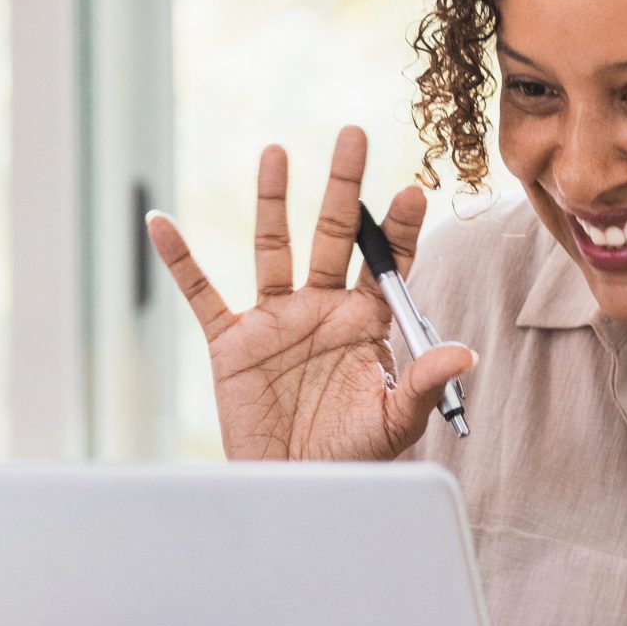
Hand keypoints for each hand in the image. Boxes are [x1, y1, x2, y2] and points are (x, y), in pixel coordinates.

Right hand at [145, 125, 473, 461]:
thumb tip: (465, 353)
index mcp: (367, 321)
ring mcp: (276, 319)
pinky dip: (179, 260)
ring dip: (274, 201)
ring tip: (277, 151)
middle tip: (353, 135)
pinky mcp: (232, 341)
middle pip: (334, 235)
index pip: (387, 262)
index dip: (399, 228)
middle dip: (343, 187)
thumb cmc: (352, 457)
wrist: (296, 489)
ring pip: (273, 246)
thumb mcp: (395, 421)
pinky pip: (201, 294)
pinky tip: (161, 224)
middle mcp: (323, 308)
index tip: (413, 192)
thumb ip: (424, 382)